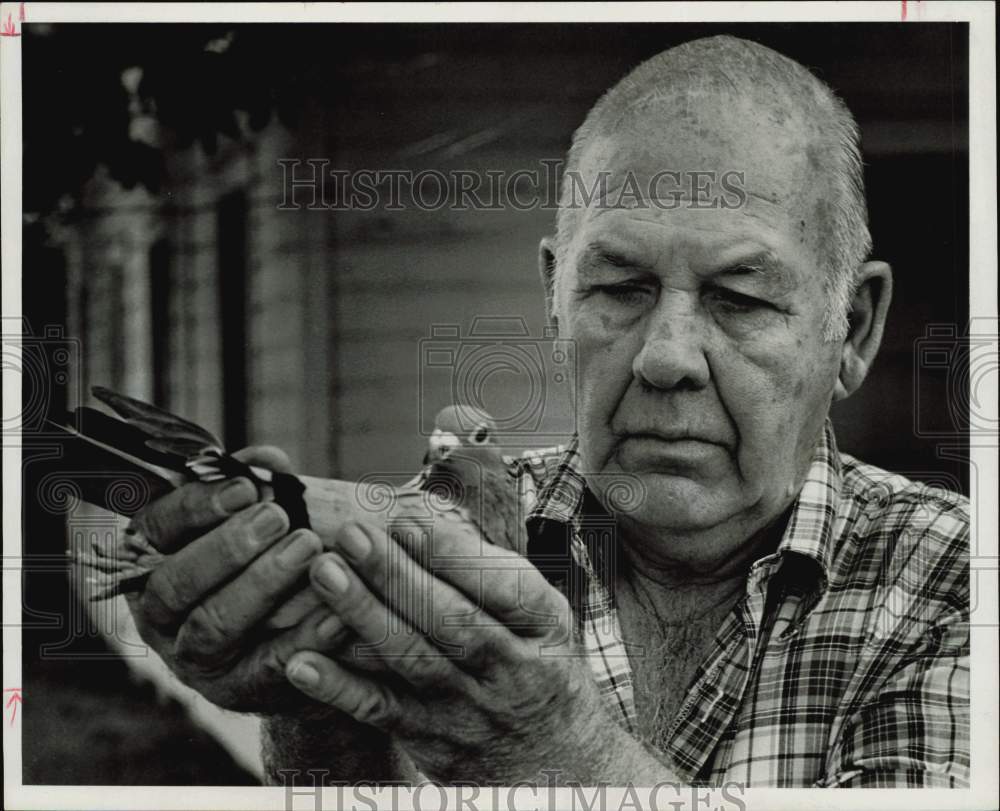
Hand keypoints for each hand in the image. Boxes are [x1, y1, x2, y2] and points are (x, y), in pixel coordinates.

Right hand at [125, 446, 341, 712]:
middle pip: (177, 583)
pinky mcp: (238, 691)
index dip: (197, 506)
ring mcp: (195, 659)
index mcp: (152, 561)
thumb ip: (258, 490)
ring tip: (309, 549)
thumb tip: (267, 462)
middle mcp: (161, 615)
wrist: (295, 640)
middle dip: (228, 547)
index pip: (156, 528)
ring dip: (261, 586)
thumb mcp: (255, 523)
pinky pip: (267, 668)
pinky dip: (304, 639)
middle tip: (278, 518)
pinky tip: (338, 613)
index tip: (246, 488)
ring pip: (214, 626)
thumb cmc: (267, 562)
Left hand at [282, 515, 616, 783]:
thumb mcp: (540, 616)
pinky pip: (382, 712)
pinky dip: (340, 689)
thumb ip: (491, 573)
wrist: (557, 759)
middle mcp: (511, 669)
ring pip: (413, 660)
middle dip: (397, 575)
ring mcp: (469, 709)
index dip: (452, 556)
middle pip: (451, 620)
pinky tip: (302, 662)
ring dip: (363, 615)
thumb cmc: (534, 661)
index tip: (404, 522)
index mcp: (544, 625)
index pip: (504, 587)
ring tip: (325, 573)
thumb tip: (423, 523)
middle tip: (351, 534)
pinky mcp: (430, 740)